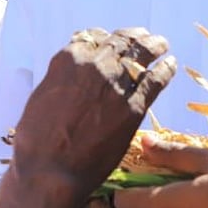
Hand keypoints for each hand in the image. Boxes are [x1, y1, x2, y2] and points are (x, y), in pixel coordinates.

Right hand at [0, 27, 175, 207]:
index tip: (112, 41)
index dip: (105, 39)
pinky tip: (171, 65)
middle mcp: (95, 65)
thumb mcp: (41, 98)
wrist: (50, 171)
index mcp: (68, 60)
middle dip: (135, 37)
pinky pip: (156, 80)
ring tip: (162, 44)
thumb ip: (60, 81)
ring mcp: (117, 84)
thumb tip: (69, 79)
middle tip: (145, 37)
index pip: (92, 38)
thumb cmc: (36, 141)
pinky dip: (166, 69)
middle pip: (121, 42)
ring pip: (142, 54)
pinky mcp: (135, 107)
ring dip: (154, 45)